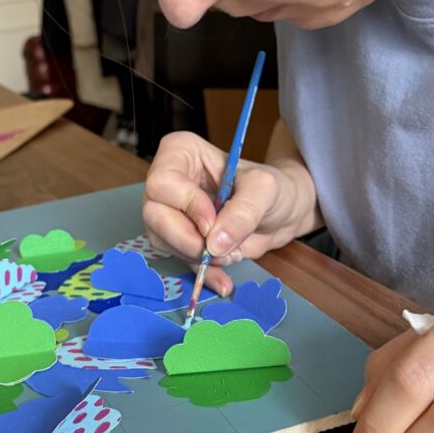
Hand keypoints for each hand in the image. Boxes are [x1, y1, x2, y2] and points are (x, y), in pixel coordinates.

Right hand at [142, 131, 309, 294]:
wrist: (279, 212)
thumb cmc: (270, 188)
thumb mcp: (265, 190)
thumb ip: (243, 212)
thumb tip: (214, 243)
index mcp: (180, 152)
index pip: (163, 182)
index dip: (187, 206)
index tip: (213, 223)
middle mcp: (167, 181)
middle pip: (155, 214)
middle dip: (188, 239)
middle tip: (221, 249)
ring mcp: (168, 210)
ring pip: (162, 240)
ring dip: (197, 256)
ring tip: (232, 253)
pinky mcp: (177, 237)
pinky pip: (178, 258)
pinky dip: (202, 273)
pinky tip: (223, 280)